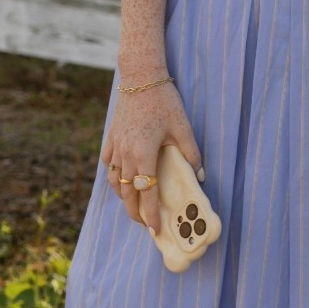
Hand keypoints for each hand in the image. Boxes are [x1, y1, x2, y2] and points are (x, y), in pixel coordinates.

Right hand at [101, 75, 205, 237]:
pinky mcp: (111, 137)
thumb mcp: (183, 127)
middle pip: (126, 194)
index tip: (155, 230)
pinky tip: (120, 178)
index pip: (146, 194)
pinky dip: (113, 175)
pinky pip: (108, 163)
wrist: (140, 77)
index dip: (151, 215)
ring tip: (134, 205)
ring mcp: (116, 146)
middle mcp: (126, 155)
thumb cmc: (164, 101)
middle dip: (135, 213)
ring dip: (123, 196)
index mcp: (144, 155)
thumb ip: (192, 153)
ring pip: (114, 181)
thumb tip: (200, 176)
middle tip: (145, 224)